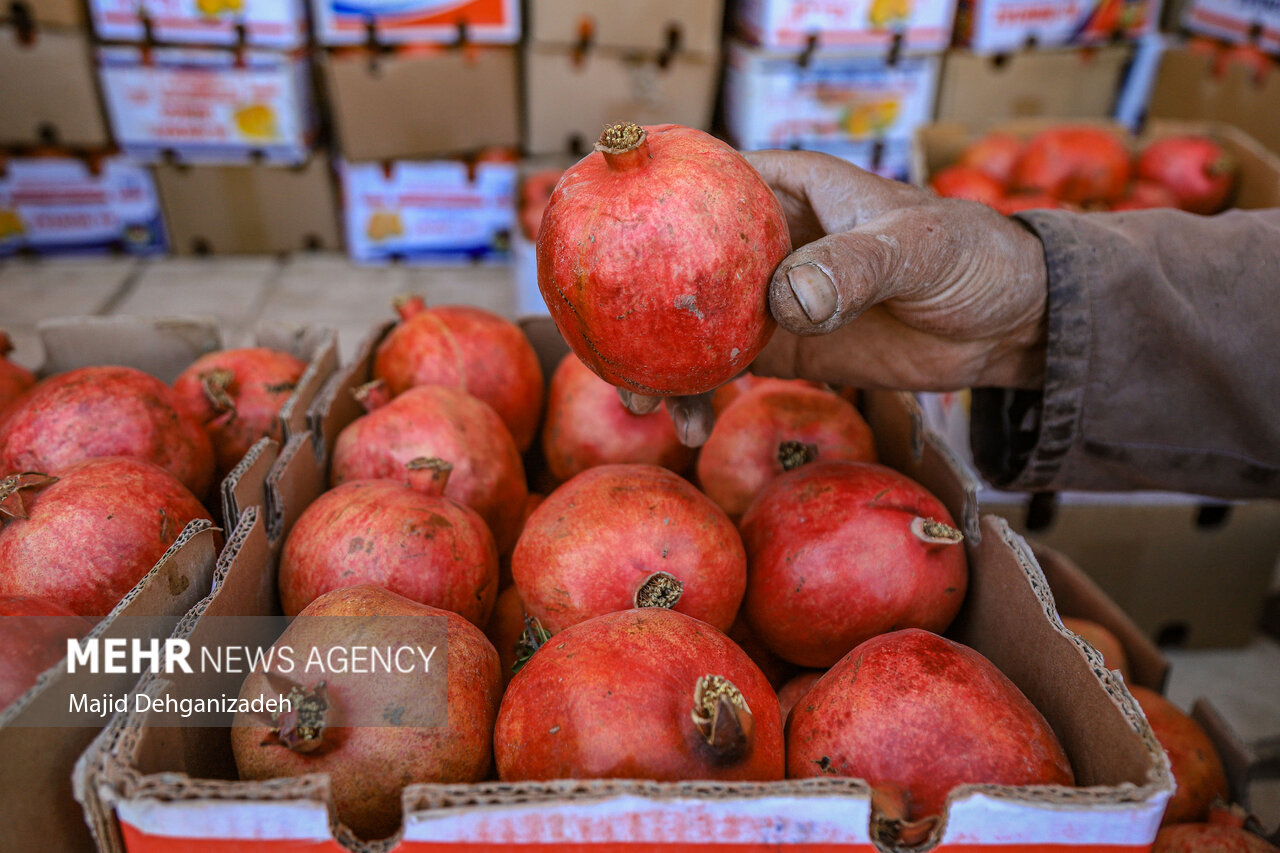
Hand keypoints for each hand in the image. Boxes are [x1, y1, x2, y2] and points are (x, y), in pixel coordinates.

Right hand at [624, 150, 1050, 446]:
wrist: (1008, 323)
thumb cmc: (971, 257)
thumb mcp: (918, 249)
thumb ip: (854, 267)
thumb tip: (784, 301)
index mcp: (787, 188)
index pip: (701, 183)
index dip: (646, 205)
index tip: (597, 242)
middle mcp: (765, 239)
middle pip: (680, 265)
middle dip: (640, 307)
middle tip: (614, 353)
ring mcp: (770, 295)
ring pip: (695, 325)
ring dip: (665, 363)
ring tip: (647, 407)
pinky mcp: (786, 346)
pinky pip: (729, 368)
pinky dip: (705, 395)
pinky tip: (693, 426)